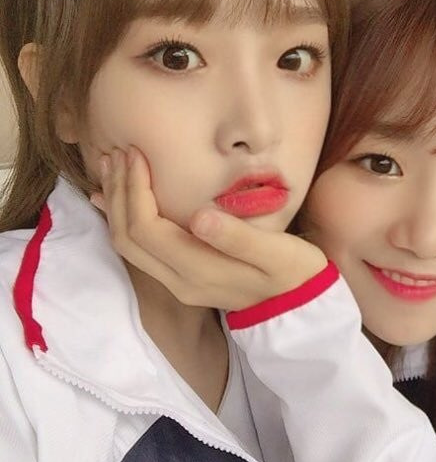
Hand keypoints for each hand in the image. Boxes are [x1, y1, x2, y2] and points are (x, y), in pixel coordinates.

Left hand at [91, 147, 327, 310]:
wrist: (299, 307)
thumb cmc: (293, 273)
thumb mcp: (278, 253)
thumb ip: (239, 237)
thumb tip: (200, 216)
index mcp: (199, 271)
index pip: (148, 229)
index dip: (135, 190)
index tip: (138, 155)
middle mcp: (179, 282)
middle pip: (128, 238)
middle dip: (118, 193)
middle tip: (117, 153)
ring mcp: (178, 284)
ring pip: (128, 246)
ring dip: (117, 205)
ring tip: (111, 169)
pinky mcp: (181, 279)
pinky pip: (140, 251)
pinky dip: (125, 220)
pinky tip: (116, 202)